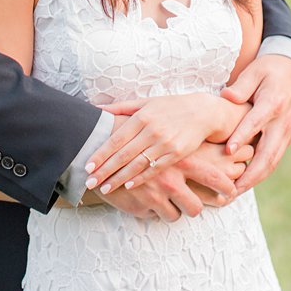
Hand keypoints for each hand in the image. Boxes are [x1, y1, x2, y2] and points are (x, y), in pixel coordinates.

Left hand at [86, 94, 239, 193]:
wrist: (202, 112)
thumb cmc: (169, 107)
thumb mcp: (145, 102)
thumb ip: (120, 107)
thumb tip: (95, 109)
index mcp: (141, 117)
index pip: (116, 139)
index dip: (101, 153)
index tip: (87, 166)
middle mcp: (152, 131)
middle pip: (124, 154)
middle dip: (105, 170)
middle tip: (89, 181)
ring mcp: (165, 144)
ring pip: (137, 164)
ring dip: (119, 178)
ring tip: (104, 188)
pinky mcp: (176, 155)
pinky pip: (155, 169)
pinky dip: (141, 178)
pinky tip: (128, 186)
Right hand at [98, 142, 252, 221]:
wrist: (96, 146)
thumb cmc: (131, 134)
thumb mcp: (159, 131)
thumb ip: (183, 139)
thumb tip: (218, 144)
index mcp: (179, 158)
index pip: (213, 177)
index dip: (226, 187)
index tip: (232, 192)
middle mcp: (171, 177)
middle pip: (197, 206)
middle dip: (200, 208)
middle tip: (201, 205)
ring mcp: (156, 193)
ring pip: (178, 215)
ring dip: (177, 211)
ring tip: (174, 204)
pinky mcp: (142, 205)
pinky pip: (159, 216)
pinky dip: (158, 211)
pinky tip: (153, 202)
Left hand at [220, 54, 290, 190]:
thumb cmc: (268, 70)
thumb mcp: (255, 71)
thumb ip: (241, 86)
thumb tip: (226, 98)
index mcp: (273, 103)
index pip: (256, 123)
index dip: (242, 137)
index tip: (228, 151)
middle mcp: (282, 123)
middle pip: (268, 153)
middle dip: (250, 173)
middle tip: (231, 188)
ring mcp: (285, 133)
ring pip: (272, 161)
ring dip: (255, 179)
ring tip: (234, 193)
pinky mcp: (285, 139)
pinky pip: (273, 159)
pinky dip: (260, 173)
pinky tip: (244, 183)